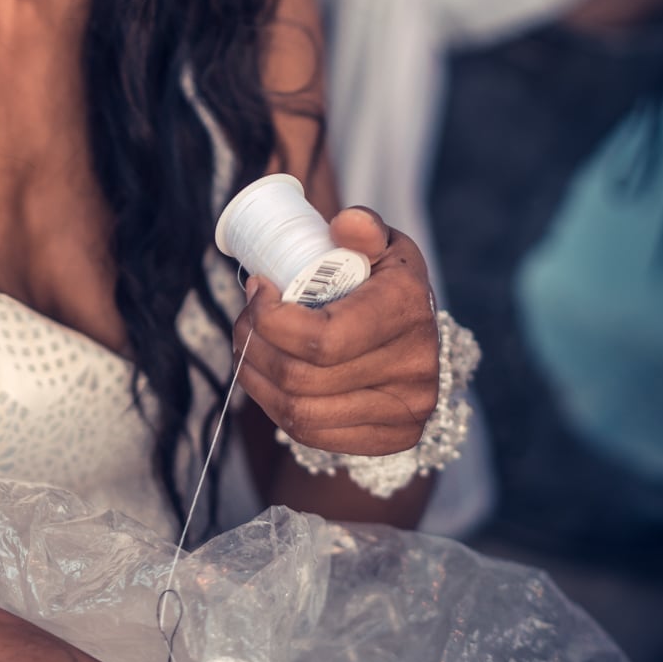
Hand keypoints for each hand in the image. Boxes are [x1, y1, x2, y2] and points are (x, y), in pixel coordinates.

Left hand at [233, 206, 437, 456]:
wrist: (419, 333)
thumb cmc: (385, 281)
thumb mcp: (382, 245)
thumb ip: (363, 228)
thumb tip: (346, 223)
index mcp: (406, 310)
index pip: (321, 339)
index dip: (270, 321)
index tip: (257, 291)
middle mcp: (414, 366)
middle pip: (301, 379)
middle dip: (254, 348)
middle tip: (243, 323)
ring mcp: (407, 410)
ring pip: (299, 414)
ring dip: (256, 381)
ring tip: (247, 350)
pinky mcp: (394, 439)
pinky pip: (312, 436)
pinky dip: (276, 408)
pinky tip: (268, 380)